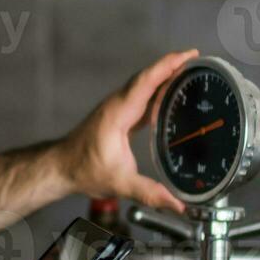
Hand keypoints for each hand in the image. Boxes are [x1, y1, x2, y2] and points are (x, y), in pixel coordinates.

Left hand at [55, 48, 197, 213]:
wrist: (61, 168)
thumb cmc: (83, 170)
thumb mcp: (119, 184)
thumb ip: (149, 193)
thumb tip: (176, 204)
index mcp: (118, 114)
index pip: (145, 81)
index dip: (167, 66)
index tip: (188, 55)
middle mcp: (117, 105)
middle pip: (148, 78)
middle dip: (173, 66)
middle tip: (199, 60)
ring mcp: (117, 109)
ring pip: (144, 85)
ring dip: (166, 76)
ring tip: (192, 72)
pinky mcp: (119, 115)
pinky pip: (142, 97)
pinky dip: (158, 91)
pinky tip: (172, 95)